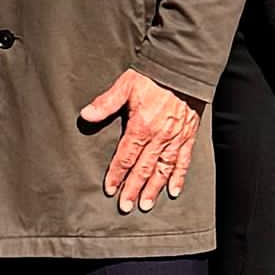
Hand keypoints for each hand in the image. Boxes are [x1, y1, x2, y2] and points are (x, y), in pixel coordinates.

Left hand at [85, 70, 199, 210]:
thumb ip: (106, 103)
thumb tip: (86, 115)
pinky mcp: (188, 135)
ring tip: (146, 204)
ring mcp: (175, 138)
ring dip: (154, 189)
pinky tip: (173, 190)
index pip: (126, 157)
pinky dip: (178, 177)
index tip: (111, 190)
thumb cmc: (152, 76)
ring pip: (163, 169)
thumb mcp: (125, 86)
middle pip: (144, 169)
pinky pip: (183, 160)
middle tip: (126, 207)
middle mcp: (159, 136)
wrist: (182, 68)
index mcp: (141, 126)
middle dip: (134, 189)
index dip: (117, 174)